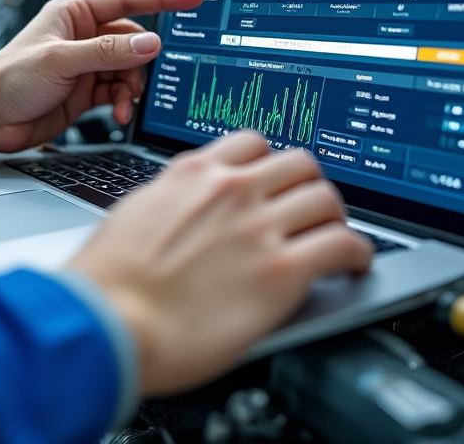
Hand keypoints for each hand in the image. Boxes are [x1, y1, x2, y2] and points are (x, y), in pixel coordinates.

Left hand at [0, 0, 202, 152]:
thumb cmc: (9, 79)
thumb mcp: (61, 60)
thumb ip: (108, 52)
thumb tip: (149, 43)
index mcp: (74, 14)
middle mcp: (83, 36)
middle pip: (133, 40)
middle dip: (142, 60)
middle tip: (143, 76)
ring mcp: (87, 65)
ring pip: (129, 69)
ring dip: (132, 87)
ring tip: (124, 103)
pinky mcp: (87, 91)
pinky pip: (118, 91)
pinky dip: (123, 102)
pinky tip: (119, 114)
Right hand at [68, 131, 372, 395]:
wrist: (107, 319)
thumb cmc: (108, 277)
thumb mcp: (135, 211)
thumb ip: (173, 196)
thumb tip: (187, 200)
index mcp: (194, 173)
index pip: (253, 142)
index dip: (270, 163)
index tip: (276, 178)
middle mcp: (232, 190)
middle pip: (299, 164)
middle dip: (307, 185)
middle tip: (307, 208)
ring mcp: (260, 227)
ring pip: (326, 198)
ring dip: (333, 217)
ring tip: (332, 235)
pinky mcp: (282, 271)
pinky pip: (343, 244)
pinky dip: (357, 253)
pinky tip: (353, 264)